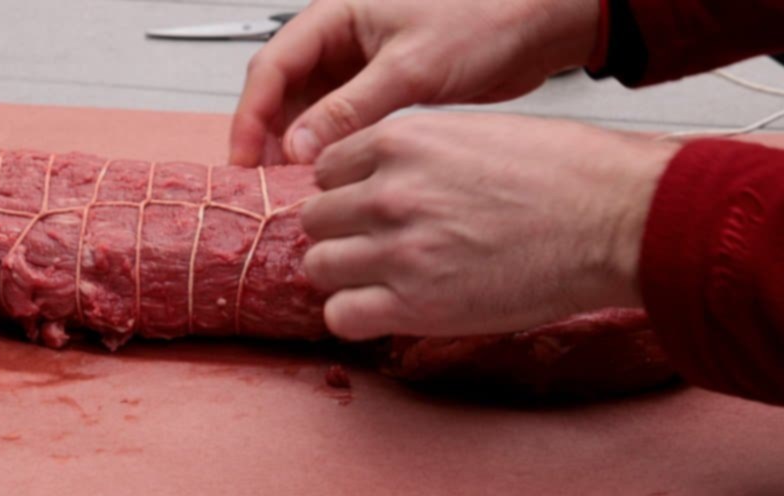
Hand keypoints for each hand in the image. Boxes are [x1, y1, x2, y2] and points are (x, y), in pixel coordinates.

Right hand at [229, 0, 599, 166]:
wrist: (539, 23)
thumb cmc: (485, 16)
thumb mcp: (410, 66)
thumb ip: (350, 108)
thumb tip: (299, 150)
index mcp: (335, 16)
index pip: (271, 66)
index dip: (251, 115)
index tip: (245, 159)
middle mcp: (341, 40)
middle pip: (282, 93)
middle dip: (268, 139)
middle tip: (264, 186)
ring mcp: (359, 68)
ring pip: (308, 114)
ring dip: (298, 151)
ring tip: (294, 191)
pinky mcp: (382, 92)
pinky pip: (340, 126)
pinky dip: (331, 154)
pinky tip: (330, 182)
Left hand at [300, 113, 677, 339]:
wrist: (615, 220)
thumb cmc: (567, 175)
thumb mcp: (474, 134)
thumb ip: (416, 155)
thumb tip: (381, 179)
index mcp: (402, 141)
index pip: (326, 170)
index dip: (345, 193)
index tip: (364, 210)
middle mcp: (389, 192)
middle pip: (316, 219)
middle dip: (343, 234)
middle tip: (376, 248)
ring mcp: (396, 249)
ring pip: (319, 266)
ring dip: (345, 276)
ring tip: (383, 282)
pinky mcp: (413, 304)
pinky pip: (341, 316)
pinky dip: (355, 317)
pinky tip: (385, 311)